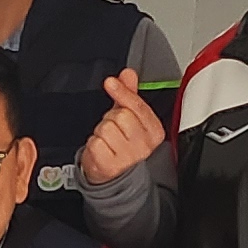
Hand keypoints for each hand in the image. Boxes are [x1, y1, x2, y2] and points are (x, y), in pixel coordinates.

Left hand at [81, 67, 165, 182]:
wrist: (114, 174)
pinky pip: (95, 142)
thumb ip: (129, 93)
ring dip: (101, 131)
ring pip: (106, 128)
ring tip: (108, 140)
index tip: (110, 82)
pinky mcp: (110, 166)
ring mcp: (128, 157)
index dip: (122, 92)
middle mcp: (144, 145)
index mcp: (154, 131)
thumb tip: (128, 73)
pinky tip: (101, 150)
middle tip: (114, 129)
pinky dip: (93, 144)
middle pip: (120, 115)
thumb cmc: (122, 143)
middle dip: (111, 118)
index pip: (137, 106)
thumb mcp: (129, 116)